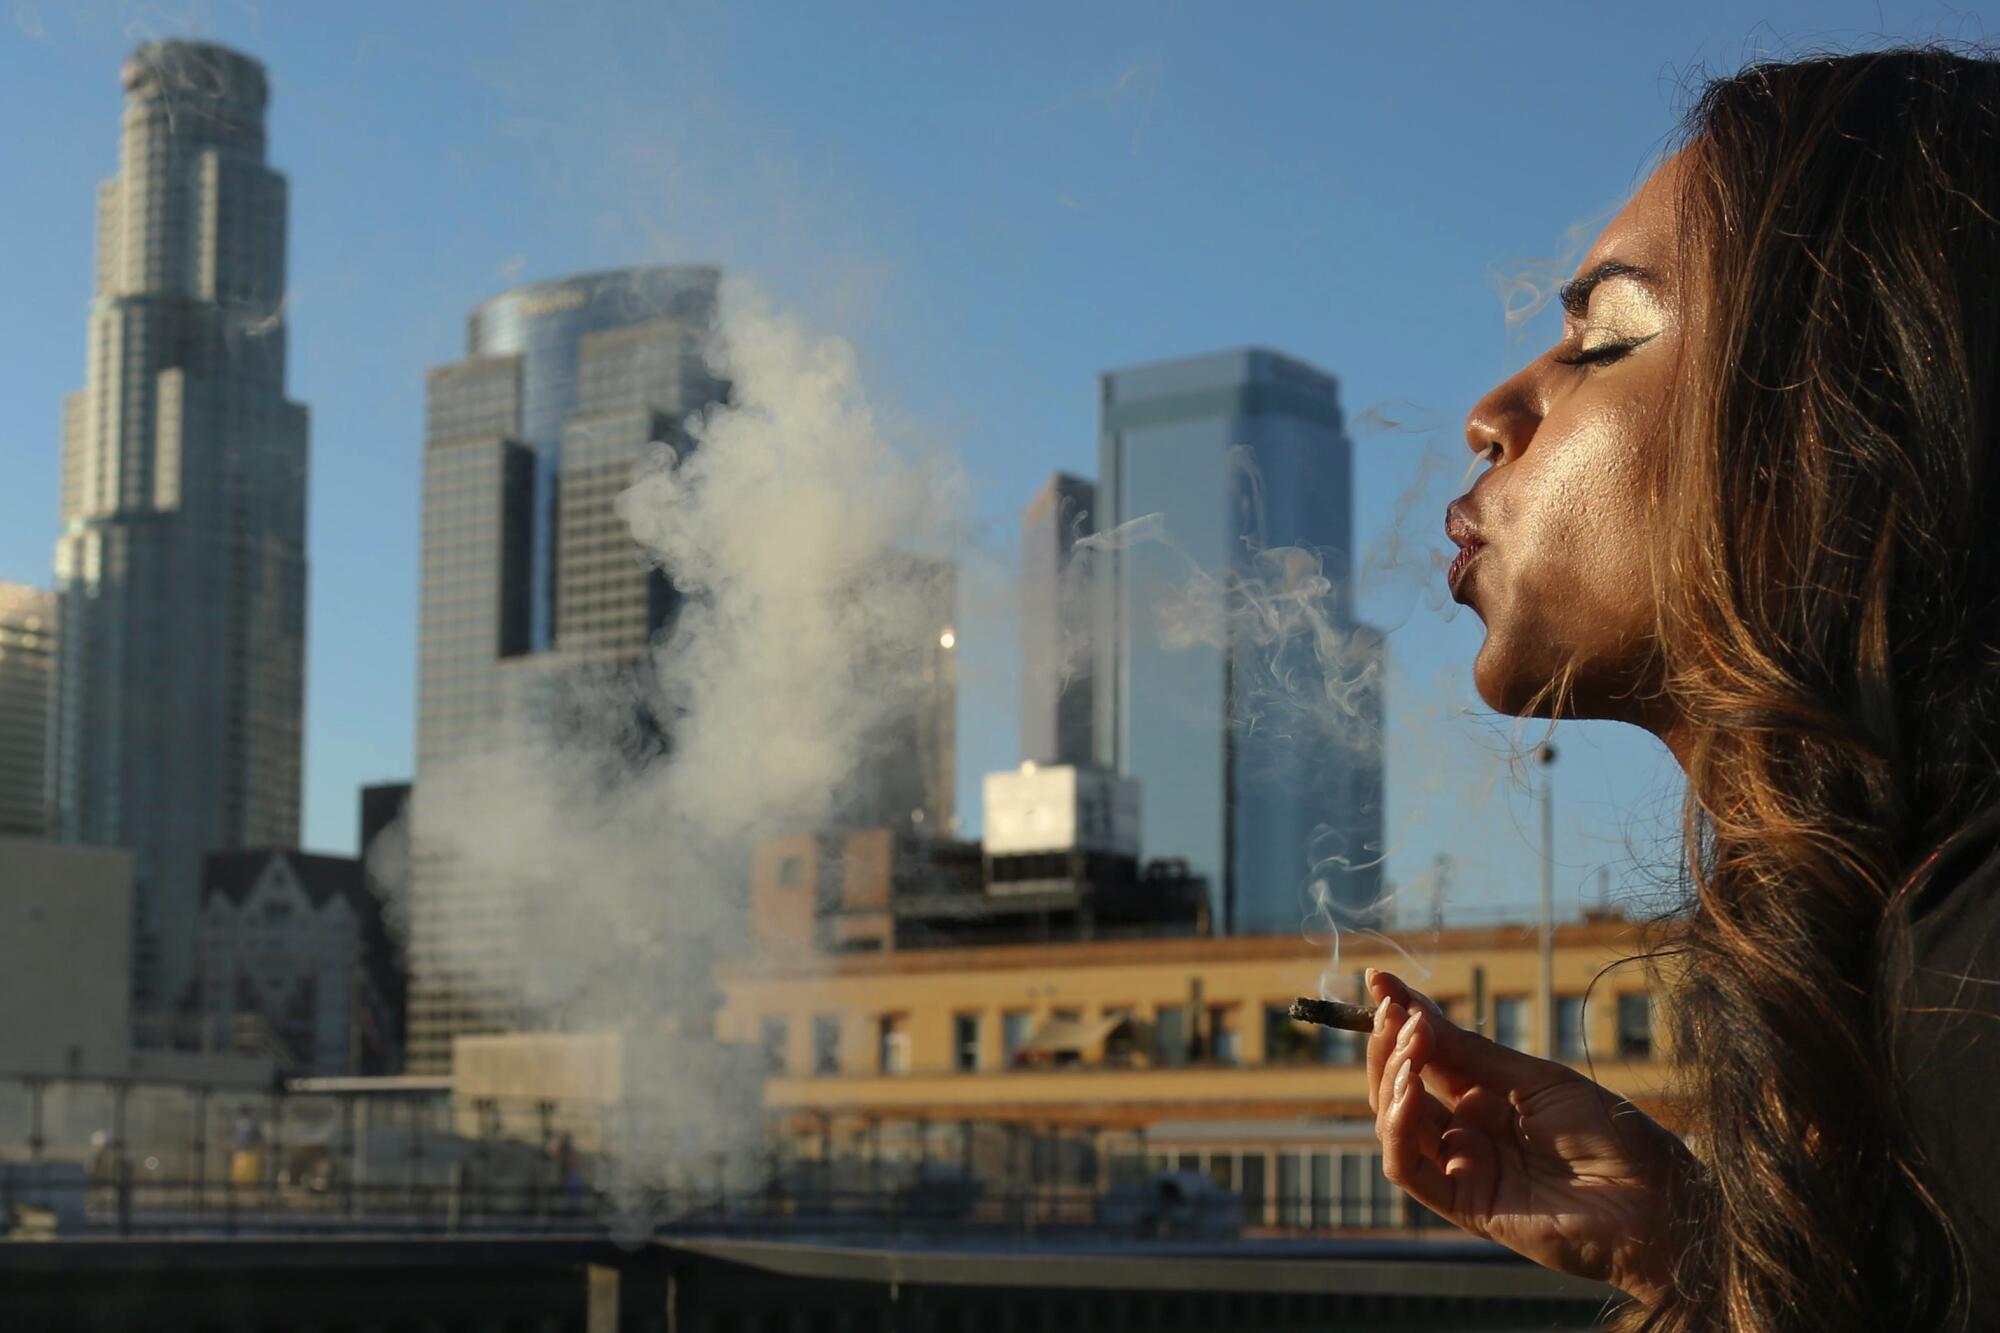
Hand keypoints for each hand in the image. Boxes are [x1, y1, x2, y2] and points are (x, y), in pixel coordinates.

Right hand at [1365, 968, 1690, 1305]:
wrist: (1657, 1200)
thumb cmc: (1614, 1136)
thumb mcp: (1539, 1080)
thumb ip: (1472, 1054)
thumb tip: (1414, 1010)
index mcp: (1488, 1102)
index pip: (1427, 1058)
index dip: (1401, 1020)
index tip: (1380, 980)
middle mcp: (1468, 1134)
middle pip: (1400, 1088)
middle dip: (1389, 1044)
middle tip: (1390, 1007)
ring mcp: (1464, 1169)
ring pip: (1394, 1124)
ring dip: (1390, 1077)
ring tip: (1409, 1040)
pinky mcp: (1463, 1204)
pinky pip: (1407, 1168)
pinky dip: (1395, 1128)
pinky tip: (1408, 1091)